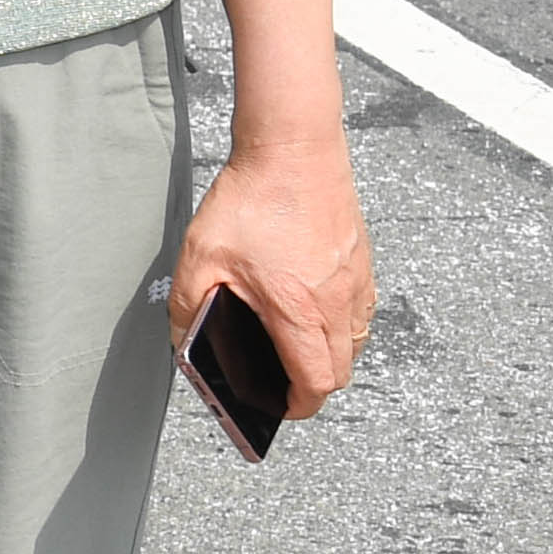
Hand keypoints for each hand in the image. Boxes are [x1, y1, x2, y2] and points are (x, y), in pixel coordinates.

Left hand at [173, 130, 375, 416]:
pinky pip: (360, 311)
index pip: (314, 383)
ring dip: (329, 354)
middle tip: (280, 380)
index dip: (296, 406)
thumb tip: (189, 343)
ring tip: (293, 345)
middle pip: (339, 371)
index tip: (277, 407)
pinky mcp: (363, 261)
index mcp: (297, 308)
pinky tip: (311, 307)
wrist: (293, 146)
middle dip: (310, 385)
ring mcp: (357, 280)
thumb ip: (189, 308)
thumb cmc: (251, 197)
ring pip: (355, 342)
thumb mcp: (199, 257)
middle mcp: (337, 300)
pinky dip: (341, 323)